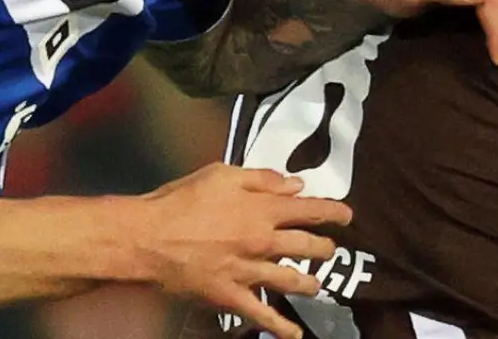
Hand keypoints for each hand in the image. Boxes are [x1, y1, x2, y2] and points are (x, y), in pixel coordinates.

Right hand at [137, 164, 349, 338]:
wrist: (149, 237)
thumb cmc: (182, 200)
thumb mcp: (221, 175)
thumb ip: (261, 179)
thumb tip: (295, 185)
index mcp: (262, 209)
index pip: (310, 210)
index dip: (333, 212)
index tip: (348, 216)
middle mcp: (263, 242)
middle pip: (307, 248)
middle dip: (325, 249)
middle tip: (330, 250)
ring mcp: (249, 272)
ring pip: (293, 281)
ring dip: (311, 283)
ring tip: (317, 284)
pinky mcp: (232, 297)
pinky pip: (262, 315)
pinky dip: (281, 328)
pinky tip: (295, 334)